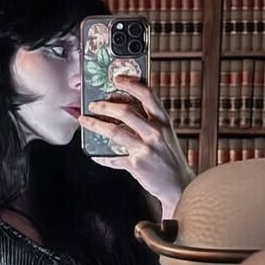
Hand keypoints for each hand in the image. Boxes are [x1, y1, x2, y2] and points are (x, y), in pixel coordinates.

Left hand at [78, 73, 192, 215]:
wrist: (179, 185)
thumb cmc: (169, 158)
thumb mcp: (165, 134)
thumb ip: (148, 121)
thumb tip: (121, 108)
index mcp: (163, 121)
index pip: (147, 94)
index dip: (130, 83)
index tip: (116, 78)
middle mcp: (155, 132)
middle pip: (125, 111)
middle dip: (105, 105)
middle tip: (93, 104)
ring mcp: (146, 149)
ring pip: (114, 131)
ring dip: (95, 124)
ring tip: (85, 121)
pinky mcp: (136, 165)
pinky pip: (112, 157)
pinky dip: (101, 155)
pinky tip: (94, 153)